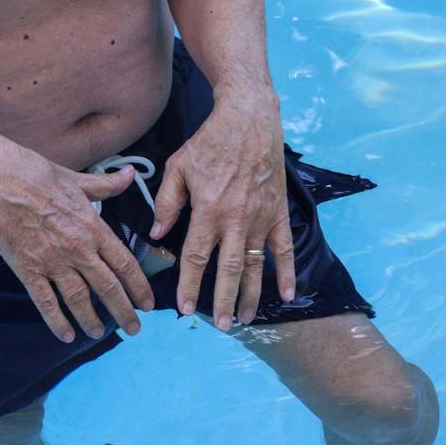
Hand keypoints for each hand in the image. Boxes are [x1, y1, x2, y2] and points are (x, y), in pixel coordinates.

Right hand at [0, 150, 155, 344]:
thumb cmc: (35, 173)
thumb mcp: (76, 179)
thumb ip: (106, 185)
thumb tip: (129, 175)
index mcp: (92, 227)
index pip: (125, 263)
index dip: (139, 286)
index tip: (147, 302)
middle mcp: (77, 248)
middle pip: (108, 287)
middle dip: (123, 311)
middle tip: (134, 328)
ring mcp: (51, 261)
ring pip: (79, 299)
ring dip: (92, 320)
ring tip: (99, 333)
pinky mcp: (26, 268)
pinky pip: (45, 301)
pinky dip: (57, 321)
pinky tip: (66, 335)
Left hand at [149, 88, 294, 329]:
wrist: (249, 119)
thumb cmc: (210, 142)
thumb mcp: (178, 167)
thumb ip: (166, 203)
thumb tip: (157, 235)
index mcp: (207, 209)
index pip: (196, 257)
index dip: (189, 285)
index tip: (184, 309)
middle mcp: (234, 218)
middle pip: (228, 269)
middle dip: (223, 300)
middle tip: (220, 326)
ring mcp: (259, 217)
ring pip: (255, 264)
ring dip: (251, 294)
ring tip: (245, 319)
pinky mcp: (277, 212)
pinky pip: (283, 247)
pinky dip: (287, 271)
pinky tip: (288, 293)